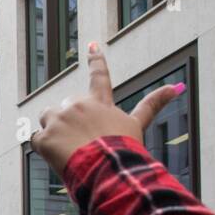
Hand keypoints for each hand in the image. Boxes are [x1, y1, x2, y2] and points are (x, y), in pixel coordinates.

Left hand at [31, 43, 183, 177]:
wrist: (106, 169)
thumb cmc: (123, 152)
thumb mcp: (137, 127)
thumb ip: (152, 105)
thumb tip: (178, 86)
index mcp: (100, 103)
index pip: (99, 77)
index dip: (96, 61)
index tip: (92, 46)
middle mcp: (78, 105)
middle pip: (65, 106)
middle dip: (68, 121)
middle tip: (81, 142)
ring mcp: (59, 119)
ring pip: (47, 118)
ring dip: (53, 130)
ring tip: (68, 148)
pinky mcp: (44, 136)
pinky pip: (36, 138)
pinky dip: (43, 148)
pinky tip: (57, 157)